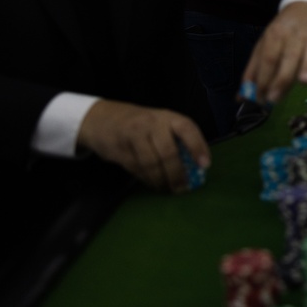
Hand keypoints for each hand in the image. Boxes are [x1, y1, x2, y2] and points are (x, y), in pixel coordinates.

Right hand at [77, 100, 209, 191]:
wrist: (101, 118)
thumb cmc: (141, 124)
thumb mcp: (160, 124)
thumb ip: (176, 140)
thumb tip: (195, 167)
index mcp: (167, 117)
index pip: (187, 128)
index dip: (198, 146)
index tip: (205, 165)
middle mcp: (152, 124)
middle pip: (168, 152)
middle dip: (177, 174)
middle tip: (183, 188)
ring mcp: (133, 135)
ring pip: (151, 163)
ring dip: (161, 180)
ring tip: (168, 189)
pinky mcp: (118, 149)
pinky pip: (136, 169)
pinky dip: (147, 180)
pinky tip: (154, 184)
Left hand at [242, 1, 306, 102]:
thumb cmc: (282, 33)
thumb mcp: (264, 45)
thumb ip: (254, 71)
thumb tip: (242, 97)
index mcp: (275, 35)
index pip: (268, 58)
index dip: (264, 78)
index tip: (259, 98)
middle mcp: (294, 36)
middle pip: (288, 57)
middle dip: (282, 79)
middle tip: (274, 99)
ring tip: (304, 83)